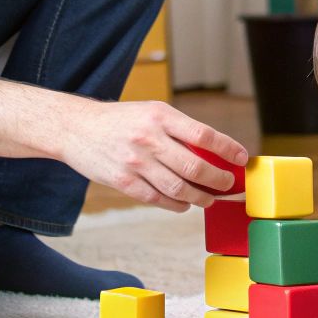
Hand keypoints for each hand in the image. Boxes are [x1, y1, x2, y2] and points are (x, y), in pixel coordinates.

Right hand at [58, 99, 247, 210]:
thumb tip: (213, 154)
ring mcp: (135, 162)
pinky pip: (158, 199)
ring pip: (179, 188)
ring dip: (200, 197)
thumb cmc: (121, 121)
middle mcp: (149, 138)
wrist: (76, 128)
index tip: (241, 158)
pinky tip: (184, 204)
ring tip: (209, 199)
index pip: (204, 135)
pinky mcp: (123, 182)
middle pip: (195, 166)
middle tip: (228, 185)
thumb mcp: (151, 113)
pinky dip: (176, 205)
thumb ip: (179, 130)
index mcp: (160, 116)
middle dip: (218, 180)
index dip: (227, 149)